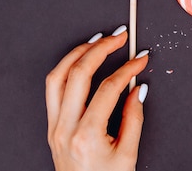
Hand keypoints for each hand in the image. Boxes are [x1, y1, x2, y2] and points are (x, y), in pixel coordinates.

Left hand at [46, 26, 148, 170]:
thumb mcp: (128, 155)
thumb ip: (134, 118)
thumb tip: (138, 89)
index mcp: (86, 136)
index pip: (108, 88)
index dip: (127, 68)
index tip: (140, 58)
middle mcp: (65, 128)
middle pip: (79, 74)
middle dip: (101, 48)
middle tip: (119, 36)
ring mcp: (54, 127)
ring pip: (57, 76)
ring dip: (78, 53)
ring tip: (97, 40)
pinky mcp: (51, 127)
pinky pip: (53, 88)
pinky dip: (66, 68)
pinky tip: (80, 60)